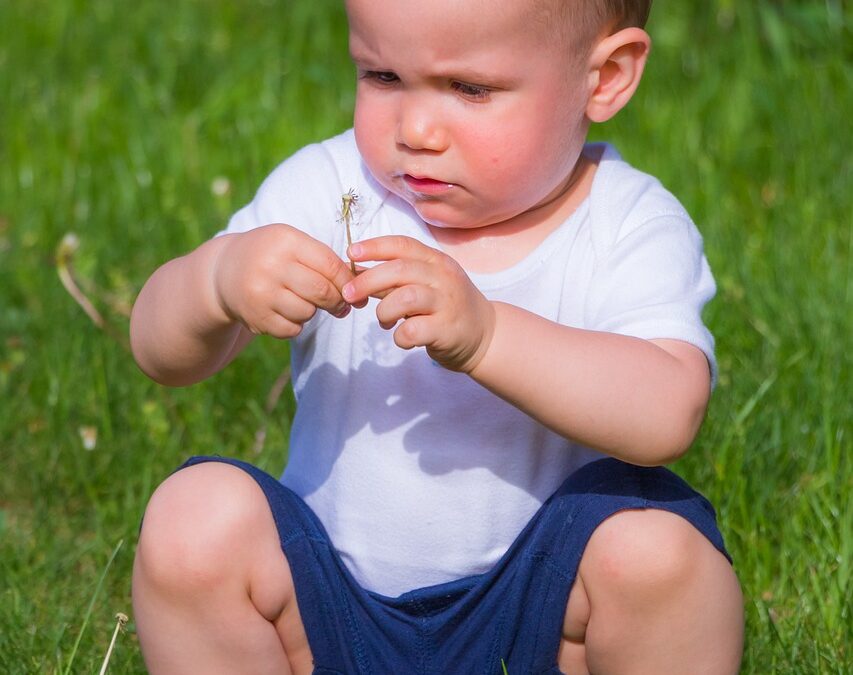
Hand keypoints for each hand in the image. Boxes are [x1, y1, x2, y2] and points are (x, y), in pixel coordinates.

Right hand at [211, 224, 354, 337]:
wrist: (223, 272)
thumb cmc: (270, 256)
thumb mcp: (291, 244)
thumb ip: (323, 259)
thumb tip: (360, 284)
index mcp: (285, 241)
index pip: (330, 265)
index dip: (348, 282)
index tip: (356, 291)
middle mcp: (271, 266)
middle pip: (322, 292)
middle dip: (337, 302)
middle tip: (340, 305)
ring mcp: (261, 293)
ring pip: (308, 312)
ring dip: (312, 311)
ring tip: (301, 301)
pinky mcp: (256, 317)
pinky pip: (292, 329)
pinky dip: (295, 324)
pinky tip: (285, 311)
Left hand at [343, 236, 495, 371]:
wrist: (485, 335)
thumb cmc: (446, 307)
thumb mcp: (425, 284)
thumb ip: (394, 279)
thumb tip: (356, 272)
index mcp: (436, 261)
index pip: (402, 245)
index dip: (374, 247)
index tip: (351, 253)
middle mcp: (444, 278)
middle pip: (399, 270)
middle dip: (367, 281)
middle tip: (348, 294)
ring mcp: (448, 303)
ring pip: (405, 298)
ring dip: (384, 311)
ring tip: (384, 321)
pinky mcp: (447, 330)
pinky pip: (412, 330)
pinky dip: (399, 336)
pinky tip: (403, 339)